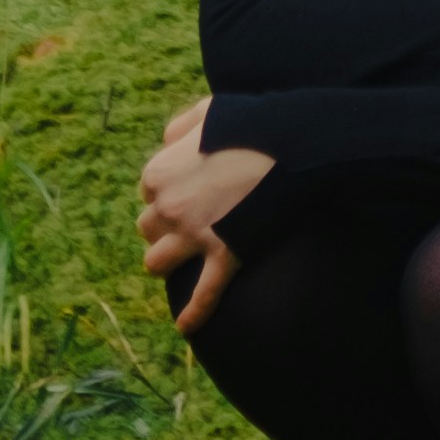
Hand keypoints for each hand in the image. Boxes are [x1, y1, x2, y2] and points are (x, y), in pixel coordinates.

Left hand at [138, 105, 271, 334]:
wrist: (291, 142)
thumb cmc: (251, 122)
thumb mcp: (205, 111)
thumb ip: (178, 127)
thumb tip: (166, 141)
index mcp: (158, 172)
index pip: (148, 192)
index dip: (168, 193)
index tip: (189, 192)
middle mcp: (167, 206)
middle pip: (148, 229)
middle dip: (164, 228)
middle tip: (188, 225)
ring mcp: (194, 233)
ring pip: (157, 262)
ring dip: (166, 262)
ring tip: (179, 263)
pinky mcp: (224, 254)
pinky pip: (204, 293)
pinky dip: (194, 314)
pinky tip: (186, 328)